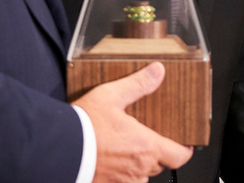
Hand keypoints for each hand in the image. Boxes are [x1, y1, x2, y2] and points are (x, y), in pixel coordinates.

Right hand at [73, 62, 193, 182]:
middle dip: (156, 153)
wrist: (60, 150)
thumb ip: (137, 84)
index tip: (182, 142)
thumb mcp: (111, 96)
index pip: (180, 156)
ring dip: (138, 165)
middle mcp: (139, 168)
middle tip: (146, 138)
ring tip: (125, 149)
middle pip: (160, 164)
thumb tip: (157, 72)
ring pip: (142, 176)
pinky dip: (123, 174)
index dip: (184, 149)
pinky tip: (112, 162)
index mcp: (146, 146)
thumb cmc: (84, 126)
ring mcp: (124, 181)